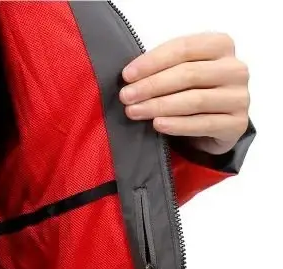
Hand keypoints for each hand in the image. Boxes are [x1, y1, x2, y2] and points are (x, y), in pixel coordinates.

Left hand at [120, 33, 249, 154]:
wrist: (217, 127)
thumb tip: (129, 78)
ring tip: (134, 112)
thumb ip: (163, 69)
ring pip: (194, 100)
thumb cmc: (193, 94)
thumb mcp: (180, 75)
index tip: (127, 75)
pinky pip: (203, 124)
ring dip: (159, 106)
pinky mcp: (237, 124)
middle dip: (151, 86)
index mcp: (221, 46)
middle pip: (188, 74)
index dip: (153, 61)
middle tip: (126, 97)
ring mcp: (239, 97)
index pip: (184, 48)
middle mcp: (234, 69)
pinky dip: (177, 125)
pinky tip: (157, 124)